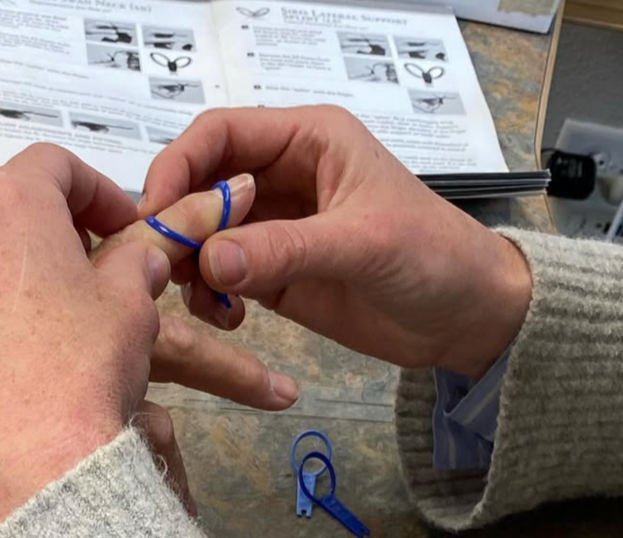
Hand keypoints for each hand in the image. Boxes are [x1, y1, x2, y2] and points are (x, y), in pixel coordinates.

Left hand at [0, 146, 171, 537]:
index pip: (53, 165)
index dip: (94, 190)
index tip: (118, 226)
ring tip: (4, 302)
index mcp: (8, 203)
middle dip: (19, 205)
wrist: (23, 467)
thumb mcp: (131, 306)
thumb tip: (138, 256)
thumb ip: (133, 264)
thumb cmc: (81, 374)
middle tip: (58, 253)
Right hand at [141, 106, 531, 377]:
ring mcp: (273, 228)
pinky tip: (227, 317)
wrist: (468, 318)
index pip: (220, 134)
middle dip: (179, 222)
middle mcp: (281, 177)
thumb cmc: (433, 257)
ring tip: (204, 301)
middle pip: (200, 185)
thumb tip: (209, 262)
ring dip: (190, 265)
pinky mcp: (271, 274)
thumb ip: (285, 249)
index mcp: (306, 141)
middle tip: (166, 266)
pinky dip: (209, 295)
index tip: (154, 212)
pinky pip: (219, 276)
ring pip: (203, 234)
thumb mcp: (363, 243)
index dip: (179, 165)